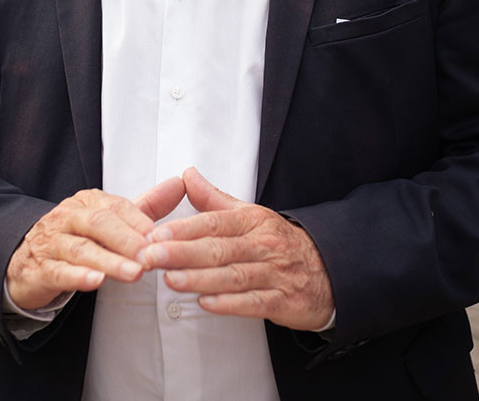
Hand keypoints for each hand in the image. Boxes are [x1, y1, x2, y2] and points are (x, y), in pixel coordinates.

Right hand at [6, 176, 184, 309]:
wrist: (25, 258)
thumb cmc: (76, 237)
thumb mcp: (109, 219)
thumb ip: (145, 206)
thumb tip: (179, 184)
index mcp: (87, 201)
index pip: (115, 206)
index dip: (138, 221)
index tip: (160, 236)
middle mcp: (68, 216)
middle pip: (99, 223)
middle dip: (127, 240)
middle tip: (150, 257)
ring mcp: (51, 241)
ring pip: (81, 249)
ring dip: (109, 261)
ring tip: (134, 274)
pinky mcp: (39, 268)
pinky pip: (59, 271)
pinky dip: (78, 276)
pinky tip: (96, 282)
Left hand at [138, 167, 333, 331]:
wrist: (327, 272)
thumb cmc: (278, 242)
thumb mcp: (250, 214)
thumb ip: (214, 198)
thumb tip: (187, 175)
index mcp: (253, 221)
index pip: (215, 222)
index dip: (184, 229)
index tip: (155, 234)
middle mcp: (264, 245)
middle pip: (219, 248)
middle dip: (182, 253)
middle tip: (151, 257)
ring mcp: (274, 273)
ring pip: (233, 275)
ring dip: (199, 278)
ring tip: (170, 280)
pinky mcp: (283, 301)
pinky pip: (254, 303)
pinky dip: (230, 303)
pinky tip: (206, 303)